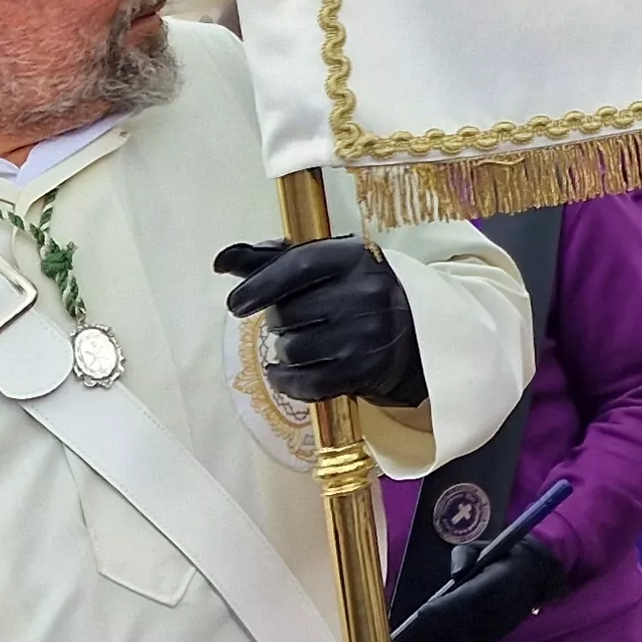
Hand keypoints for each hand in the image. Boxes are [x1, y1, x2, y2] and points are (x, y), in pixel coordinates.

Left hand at [214, 238, 426, 407]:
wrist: (420, 328)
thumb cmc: (358, 290)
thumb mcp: (328, 265)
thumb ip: (272, 261)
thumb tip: (221, 262)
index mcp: (354, 258)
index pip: (298, 265)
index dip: (260, 284)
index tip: (235, 304)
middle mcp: (364, 293)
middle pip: (289, 312)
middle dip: (278, 320)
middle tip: (293, 320)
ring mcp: (367, 334)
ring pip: (294, 349)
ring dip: (285, 351)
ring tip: (299, 343)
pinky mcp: (366, 370)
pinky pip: (308, 383)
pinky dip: (287, 381)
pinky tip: (284, 373)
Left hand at [392, 534, 569, 641]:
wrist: (537, 573)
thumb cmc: (504, 555)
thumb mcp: (485, 546)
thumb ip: (464, 554)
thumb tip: (455, 573)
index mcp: (501, 579)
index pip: (469, 597)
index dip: (444, 606)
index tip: (421, 612)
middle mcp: (503, 604)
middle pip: (463, 619)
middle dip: (435, 625)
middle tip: (407, 629)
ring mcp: (503, 621)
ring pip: (466, 633)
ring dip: (439, 636)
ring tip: (412, 636)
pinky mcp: (499, 632)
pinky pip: (472, 639)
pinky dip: (451, 639)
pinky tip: (431, 638)